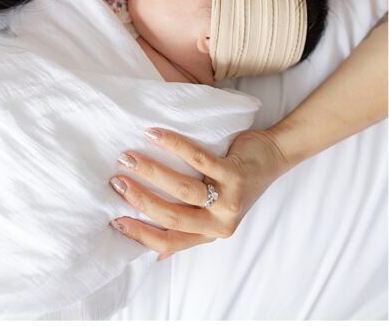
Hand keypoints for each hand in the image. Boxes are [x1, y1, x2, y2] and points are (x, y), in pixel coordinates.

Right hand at [108, 128, 289, 259]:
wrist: (274, 157)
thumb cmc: (235, 181)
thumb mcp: (213, 211)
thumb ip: (188, 226)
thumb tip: (155, 253)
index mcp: (209, 232)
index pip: (168, 242)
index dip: (140, 234)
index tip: (114, 220)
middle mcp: (219, 222)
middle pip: (171, 217)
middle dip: (138, 200)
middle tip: (115, 180)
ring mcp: (229, 200)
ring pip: (182, 190)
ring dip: (151, 172)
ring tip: (129, 158)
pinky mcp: (236, 175)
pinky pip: (200, 161)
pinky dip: (174, 146)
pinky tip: (156, 135)